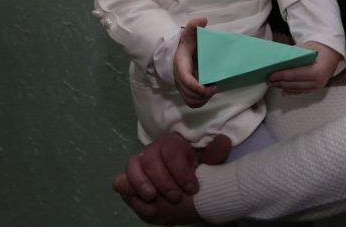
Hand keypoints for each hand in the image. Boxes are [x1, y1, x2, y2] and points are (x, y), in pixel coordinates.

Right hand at [113, 134, 230, 222]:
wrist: (181, 199)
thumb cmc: (193, 179)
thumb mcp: (208, 168)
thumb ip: (214, 156)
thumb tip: (223, 141)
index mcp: (172, 144)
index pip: (171, 152)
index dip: (181, 171)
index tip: (193, 189)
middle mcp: (153, 151)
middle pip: (151, 160)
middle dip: (163, 181)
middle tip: (176, 198)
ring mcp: (138, 165)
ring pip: (132, 166)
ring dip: (141, 183)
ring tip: (153, 198)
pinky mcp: (127, 181)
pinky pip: (122, 182)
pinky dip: (131, 193)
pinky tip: (147, 205)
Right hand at [174, 17, 216, 107]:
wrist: (176, 53)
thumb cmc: (186, 44)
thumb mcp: (189, 33)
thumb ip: (194, 25)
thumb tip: (203, 19)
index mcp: (181, 66)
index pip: (186, 80)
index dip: (196, 87)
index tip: (207, 88)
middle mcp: (179, 78)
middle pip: (189, 93)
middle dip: (203, 94)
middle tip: (215, 87)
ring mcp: (181, 86)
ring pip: (190, 100)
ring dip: (202, 99)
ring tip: (212, 90)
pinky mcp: (185, 91)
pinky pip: (191, 102)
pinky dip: (200, 102)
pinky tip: (207, 94)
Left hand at [268, 41, 340, 93]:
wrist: (332, 54)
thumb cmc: (319, 49)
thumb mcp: (307, 48)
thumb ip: (294, 55)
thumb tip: (278, 60)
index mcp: (318, 71)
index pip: (297, 75)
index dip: (283, 76)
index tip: (271, 75)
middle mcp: (319, 82)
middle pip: (295, 84)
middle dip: (280, 82)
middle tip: (268, 80)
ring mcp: (317, 87)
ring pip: (297, 89)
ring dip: (284, 87)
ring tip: (273, 83)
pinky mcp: (315, 89)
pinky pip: (301, 91)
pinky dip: (291, 90)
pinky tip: (282, 89)